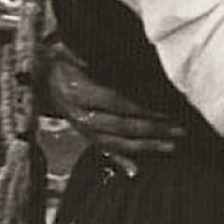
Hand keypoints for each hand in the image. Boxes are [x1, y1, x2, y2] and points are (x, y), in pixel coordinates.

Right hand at [48, 44, 185, 169]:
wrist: (43, 81)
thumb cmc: (65, 62)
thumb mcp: (69, 52)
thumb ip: (82, 53)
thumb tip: (93, 53)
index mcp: (78, 92)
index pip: (115, 101)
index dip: (139, 106)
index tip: (165, 107)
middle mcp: (80, 115)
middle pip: (120, 126)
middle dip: (152, 129)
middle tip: (179, 128)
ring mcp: (83, 130)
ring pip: (116, 143)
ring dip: (146, 146)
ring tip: (173, 145)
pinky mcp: (86, 137)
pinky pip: (105, 151)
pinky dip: (122, 161)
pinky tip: (137, 171)